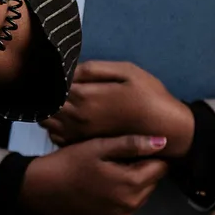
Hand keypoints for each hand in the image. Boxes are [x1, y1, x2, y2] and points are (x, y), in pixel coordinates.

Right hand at [20, 135, 170, 214]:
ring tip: (109, 170)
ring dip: (132, 183)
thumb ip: (131, 144)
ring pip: (141, 195)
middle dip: (141, 169)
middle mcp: (132, 205)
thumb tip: (162, 142)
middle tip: (118, 157)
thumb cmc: (70, 162)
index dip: (151, 155)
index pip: (160, 168)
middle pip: (151, 182)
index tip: (135, 148)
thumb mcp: (98, 147)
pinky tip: (103, 186)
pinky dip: (122, 196)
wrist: (42, 188)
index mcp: (131, 183)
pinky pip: (128, 207)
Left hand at [43, 62, 195, 157]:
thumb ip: (93, 69)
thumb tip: (69, 69)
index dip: (49, 77)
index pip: (52, 84)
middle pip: (46, 103)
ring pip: (47, 120)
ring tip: (56, 98)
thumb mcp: (126, 71)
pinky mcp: (86, 145)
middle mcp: (77, 117)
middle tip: (51, 83)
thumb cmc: (150, 96)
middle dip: (45, 92)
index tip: (50, 70)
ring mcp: (80, 134)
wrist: (169, 130)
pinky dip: (54, 125)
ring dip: (47, 108)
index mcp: (85, 96)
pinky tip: (63, 116)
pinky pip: (57, 135)